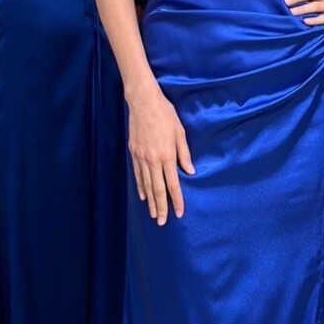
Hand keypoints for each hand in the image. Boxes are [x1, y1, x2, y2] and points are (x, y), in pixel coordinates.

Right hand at [127, 81, 194, 225]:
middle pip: (157, 189)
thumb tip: (190, 172)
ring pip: (146, 184)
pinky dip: (141, 187)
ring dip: (150, 201)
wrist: (143, 101)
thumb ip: (184, 154)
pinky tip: (143, 196)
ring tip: (153, 214)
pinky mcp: (133, 152)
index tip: (179, 213)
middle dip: (161, 207)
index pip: (172, 184)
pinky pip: (137, 175)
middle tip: (163, 222)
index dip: (177, 200)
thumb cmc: (165, 114)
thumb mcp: (180, 132)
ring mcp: (141, 157)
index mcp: (167, 155)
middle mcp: (153, 160)